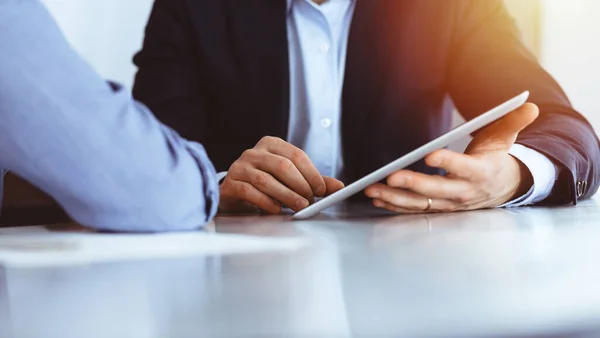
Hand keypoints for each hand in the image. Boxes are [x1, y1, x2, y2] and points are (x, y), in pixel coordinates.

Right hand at [219, 136, 344, 213]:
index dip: (312, 173)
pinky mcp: (231, 184)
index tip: (321, 190)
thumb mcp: (290, 178)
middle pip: (283, 166)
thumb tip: (339, 187)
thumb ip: (313, 181)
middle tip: (310, 201)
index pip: (296, 155)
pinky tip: (276, 210)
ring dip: (286, 196)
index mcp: (271, 144)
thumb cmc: (266, 183)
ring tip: (299, 207)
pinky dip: (266, 202)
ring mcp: (240, 167)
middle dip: (300, 186)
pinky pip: (250, 192)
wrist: (235, 193)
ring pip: (266, 180)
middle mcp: (254, 153)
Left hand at [365, 103, 539, 212]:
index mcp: (479, 172)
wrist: (502, 188)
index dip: (448, 162)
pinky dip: (395, 205)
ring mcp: (449, 203)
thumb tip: (530, 105)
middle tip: (390, 177)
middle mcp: (463, 191)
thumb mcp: (506, 139)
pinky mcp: (438, 209)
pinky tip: (377, 199)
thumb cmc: (496, 158)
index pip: (463, 167)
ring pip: (420, 203)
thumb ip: (513, 122)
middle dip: (413, 184)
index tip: (430, 155)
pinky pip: (413, 210)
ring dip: (395, 198)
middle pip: (436, 190)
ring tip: (373, 190)